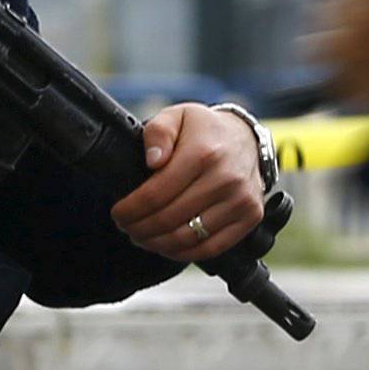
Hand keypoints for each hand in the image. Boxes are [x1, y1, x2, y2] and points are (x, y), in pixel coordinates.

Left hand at [110, 103, 265, 261]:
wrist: (246, 138)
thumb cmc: (205, 130)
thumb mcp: (177, 116)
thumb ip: (158, 133)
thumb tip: (152, 161)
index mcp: (203, 153)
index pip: (156, 193)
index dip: (131, 209)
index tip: (118, 213)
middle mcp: (226, 178)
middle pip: (170, 219)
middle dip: (140, 228)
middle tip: (126, 227)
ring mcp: (241, 200)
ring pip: (189, 238)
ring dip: (158, 244)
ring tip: (142, 238)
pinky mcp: (251, 217)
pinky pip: (212, 247)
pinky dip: (184, 253)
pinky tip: (167, 247)